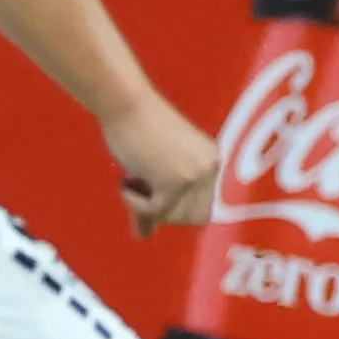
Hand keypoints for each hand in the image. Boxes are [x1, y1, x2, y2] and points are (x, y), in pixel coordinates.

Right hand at [102, 92, 217, 236]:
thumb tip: (143, 236)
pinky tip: (128, 180)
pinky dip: (136, 203)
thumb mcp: (155, 166)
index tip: (152, 195)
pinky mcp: (175, 181)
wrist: (126, 102)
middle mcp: (211, 168)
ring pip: (175, 217)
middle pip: (195, 218)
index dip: (178, 210)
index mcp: (212, 160)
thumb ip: (158, 199)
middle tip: (139, 188)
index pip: (205, 207)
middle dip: (165, 212)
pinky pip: (156, 212)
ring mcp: (195, 175)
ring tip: (133, 181)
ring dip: (149, 208)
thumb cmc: (135, 126)